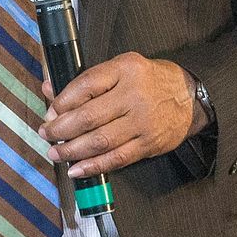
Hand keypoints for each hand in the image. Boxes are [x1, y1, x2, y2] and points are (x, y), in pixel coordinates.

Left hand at [39, 53, 201, 178]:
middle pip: (88, 116)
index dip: (62, 101)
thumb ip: (87, 80)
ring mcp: (142, 122)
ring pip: (100, 141)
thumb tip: (50, 90)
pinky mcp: (148, 144)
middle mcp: (133, 95)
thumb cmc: (148, 80)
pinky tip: (77, 169)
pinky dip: (93, 166)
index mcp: (125, 69)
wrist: (189, 95)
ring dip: (72, 150)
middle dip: (61, 129)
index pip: (85, 85)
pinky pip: (116, 158)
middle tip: (46, 133)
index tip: (51, 111)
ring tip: (56, 152)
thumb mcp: (121, 67)